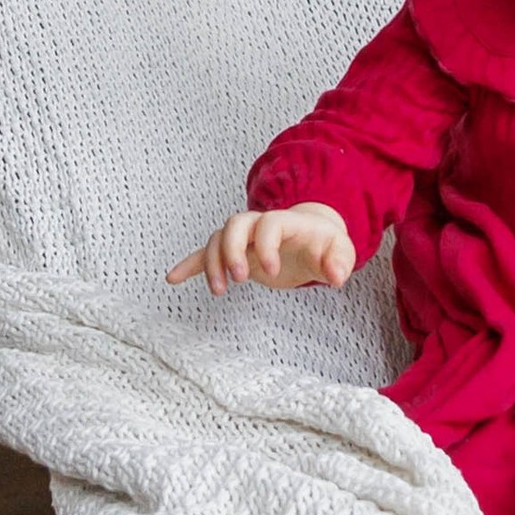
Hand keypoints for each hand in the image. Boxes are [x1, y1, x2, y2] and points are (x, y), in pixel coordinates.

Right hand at [169, 202, 356, 295]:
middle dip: (232, 249)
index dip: (266, 244)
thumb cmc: (325, 245)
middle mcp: (260, 225)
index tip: (273, 271)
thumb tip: (337, 276)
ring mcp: (245, 238)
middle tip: (240, 278)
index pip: (269, 224)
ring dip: (213, 262)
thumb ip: (341, 261)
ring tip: (220, 292)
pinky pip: (206, 253)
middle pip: (235, 223)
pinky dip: (190, 264)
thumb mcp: (340, 252)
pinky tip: (173, 278)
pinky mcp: (236, 253)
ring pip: (218, 238)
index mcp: (286, 222)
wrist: (311, 237)